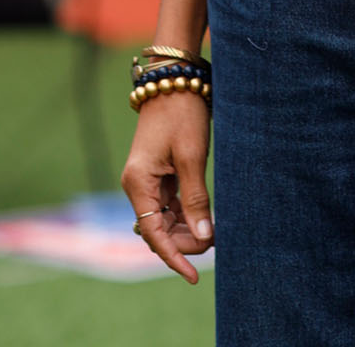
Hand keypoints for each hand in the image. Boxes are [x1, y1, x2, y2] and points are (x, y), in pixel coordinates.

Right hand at [121, 93, 212, 283]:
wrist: (176, 77)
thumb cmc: (182, 113)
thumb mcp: (192, 157)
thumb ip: (196, 199)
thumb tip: (204, 237)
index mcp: (138, 183)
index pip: (153, 234)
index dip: (174, 258)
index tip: (194, 276)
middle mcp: (138, 184)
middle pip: (158, 230)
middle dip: (185, 241)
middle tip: (216, 242)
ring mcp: (147, 178)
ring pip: (165, 218)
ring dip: (187, 229)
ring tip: (215, 232)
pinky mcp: (158, 171)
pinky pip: (170, 203)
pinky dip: (187, 213)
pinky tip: (206, 218)